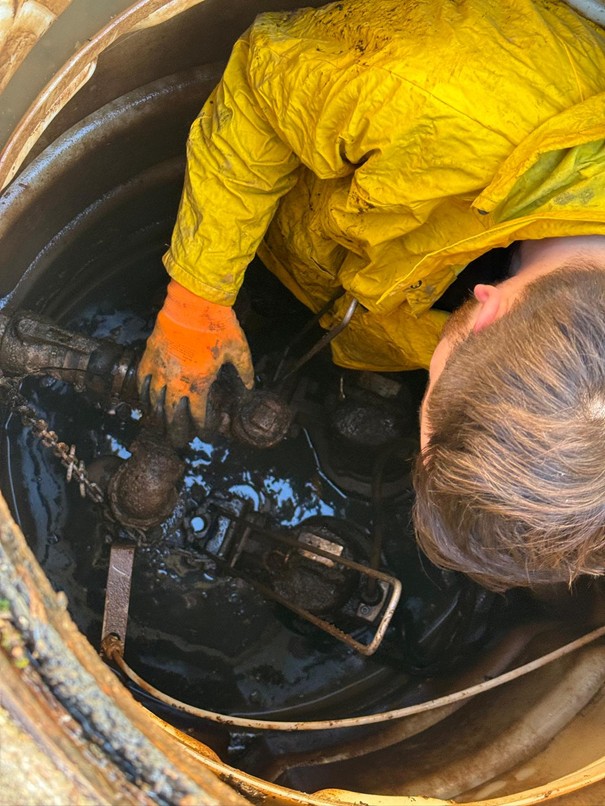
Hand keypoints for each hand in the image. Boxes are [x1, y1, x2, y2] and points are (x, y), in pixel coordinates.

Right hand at [137, 279, 253, 436]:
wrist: (194, 301)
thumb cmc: (218, 325)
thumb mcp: (239, 350)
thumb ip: (245, 372)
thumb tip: (249, 387)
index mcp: (199, 384)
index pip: (199, 417)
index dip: (204, 430)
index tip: (206, 435)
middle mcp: (176, 382)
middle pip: (173, 418)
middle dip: (177, 433)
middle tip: (180, 441)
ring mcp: (160, 370)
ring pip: (154, 404)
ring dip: (158, 419)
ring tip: (161, 427)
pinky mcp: (149, 356)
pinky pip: (142, 382)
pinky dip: (143, 396)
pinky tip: (147, 403)